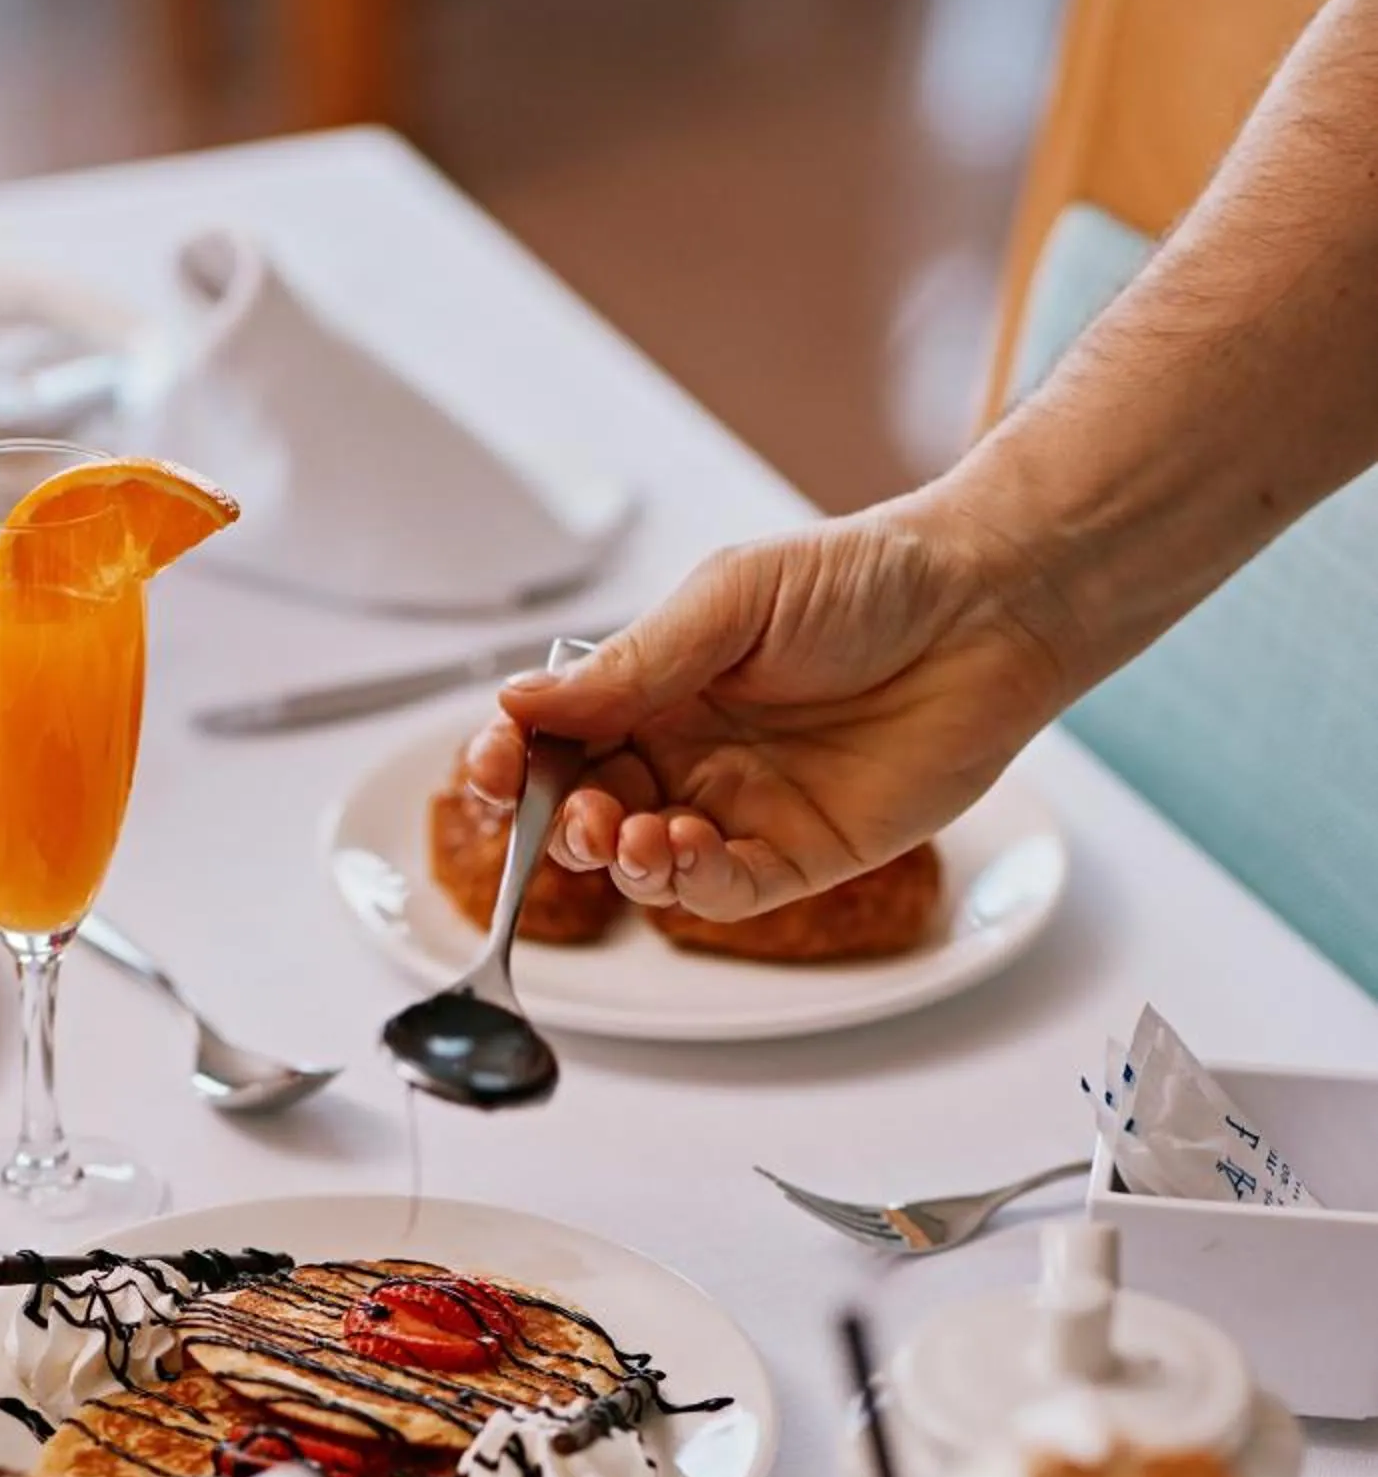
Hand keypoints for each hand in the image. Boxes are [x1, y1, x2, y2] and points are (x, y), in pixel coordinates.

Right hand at [463, 489, 1079, 918]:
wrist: (987, 608)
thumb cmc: (868, 581)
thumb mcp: (730, 602)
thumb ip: (630, 665)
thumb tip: (522, 703)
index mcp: (658, 686)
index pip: (558, 740)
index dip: (513, 761)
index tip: (489, 764)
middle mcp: (690, 753)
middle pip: (586, 811)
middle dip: (560, 824)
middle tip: (573, 816)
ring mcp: (741, 809)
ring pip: (644, 865)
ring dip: (621, 861)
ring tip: (633, 836)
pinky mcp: (800, 856)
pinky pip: (723, 894)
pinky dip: (690, 886)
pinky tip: (686, 852)